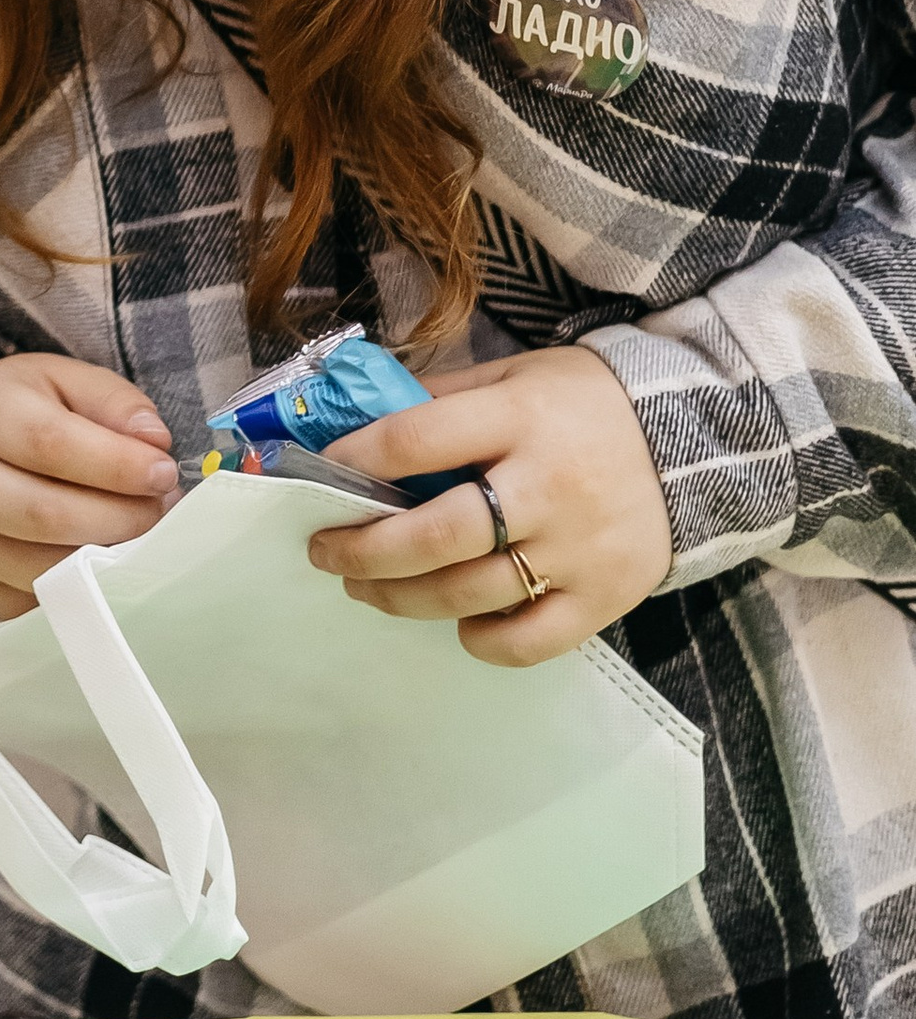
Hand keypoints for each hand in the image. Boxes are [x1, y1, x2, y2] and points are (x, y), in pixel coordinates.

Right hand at [0, 353, 179, 616]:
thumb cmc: (27, 411)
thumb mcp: (68, 381)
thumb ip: (115, 403)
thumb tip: (154, 442)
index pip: (48, 443)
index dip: (116, 464)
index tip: (163, 472)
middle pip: (43, 513)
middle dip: (118, 517)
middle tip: (159, 509)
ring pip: (40, 567)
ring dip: (104, 558)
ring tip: (137, 534)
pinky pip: (34, 601)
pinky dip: (80, 587)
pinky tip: (101, 559)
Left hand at [304, 343, 671, 663]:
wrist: (699, 444)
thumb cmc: (585, 406)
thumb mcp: (516, 376)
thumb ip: (444, 401)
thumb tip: (359, 425)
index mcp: (520, 417)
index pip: (416, 442)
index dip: (355, 462)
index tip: (320, 476)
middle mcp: (549, 486)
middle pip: (436, 534)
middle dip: (363, 549)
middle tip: (323, 552)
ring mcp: (579, 549)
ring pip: (469, 592)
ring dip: (401, 596)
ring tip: (366, 587)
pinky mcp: (604, 597)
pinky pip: (527, 641)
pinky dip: (480, 640)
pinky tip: (456, 622)